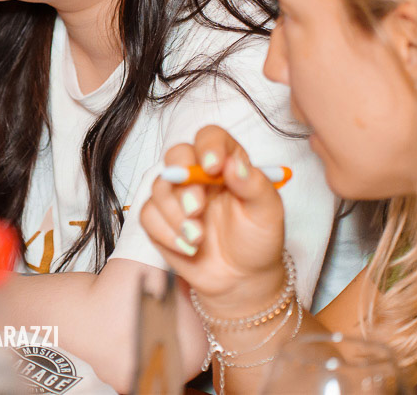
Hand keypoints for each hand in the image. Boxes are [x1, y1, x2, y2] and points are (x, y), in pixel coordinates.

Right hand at [139, 125, 287, 314]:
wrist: (242, 279)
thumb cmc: (258, 240)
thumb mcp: (268, 213)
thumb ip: (254, 185)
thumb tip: (234, 164)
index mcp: (226, 163)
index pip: (210, 137)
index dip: (208, 146)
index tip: (213, 168)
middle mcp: (198, 174)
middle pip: (177, 155)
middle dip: (183, 182)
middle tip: (197, 209)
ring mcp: (177, 196)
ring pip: (159, 186)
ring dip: (175, 214)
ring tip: (198, 238)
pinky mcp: (160, 219)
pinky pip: (148, 215)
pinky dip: (165, 232)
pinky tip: (187, 247)